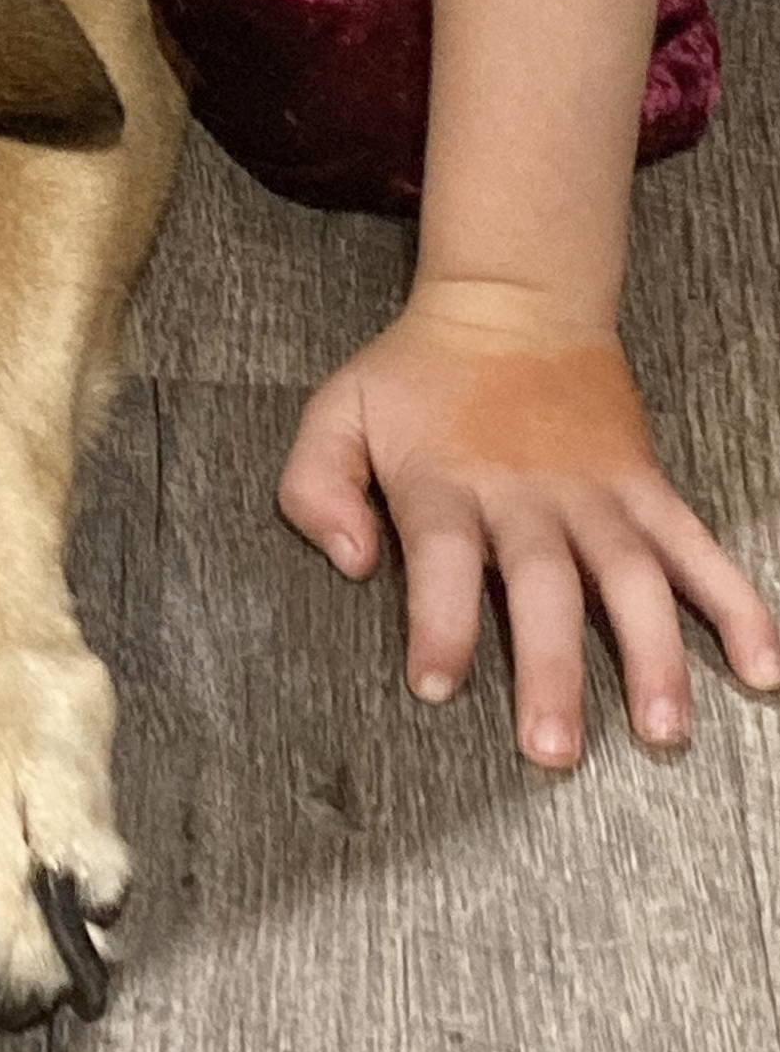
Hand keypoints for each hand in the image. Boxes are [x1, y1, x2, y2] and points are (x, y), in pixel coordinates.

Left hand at [278, 285, 779, 765]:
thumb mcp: (337, 412)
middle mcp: (526, 494)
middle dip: (550, 669)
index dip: (439, 623)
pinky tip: (766, 668)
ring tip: (662, 731)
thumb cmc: (415, 375)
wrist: (510, 301)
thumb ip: (317, 488)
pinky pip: (700, 549)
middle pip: (544, 585)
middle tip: (552, 750)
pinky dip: (739, 605)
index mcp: (446, 483)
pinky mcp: (646, 486)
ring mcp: (595, 493)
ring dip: (653, 655)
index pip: (440, 560)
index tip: (436, 688)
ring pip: (632, 577)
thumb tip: (351, 562)